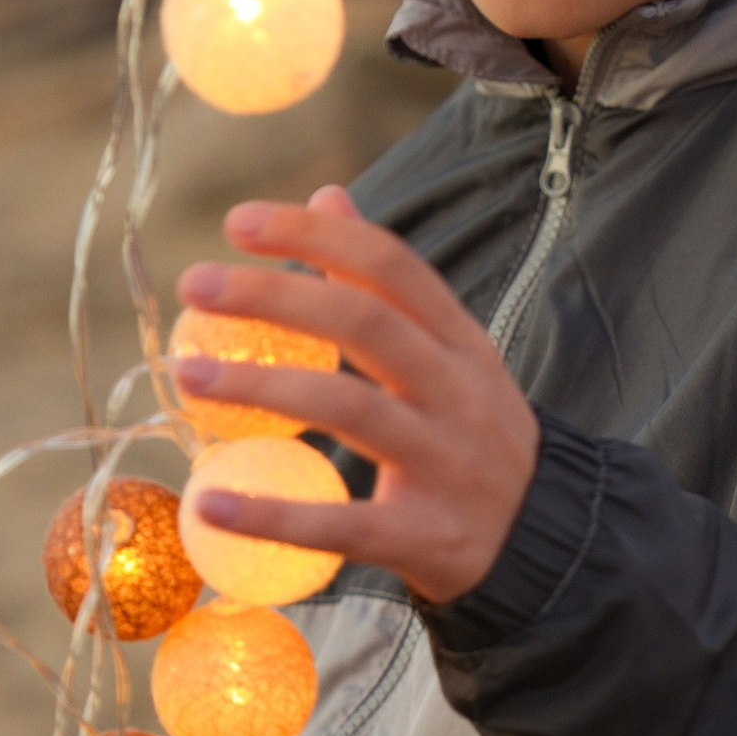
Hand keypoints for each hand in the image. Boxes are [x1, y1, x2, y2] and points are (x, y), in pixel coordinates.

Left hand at [172, 186, 539, 605]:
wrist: (546, 539)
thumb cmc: (474, 434)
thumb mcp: (451, 351)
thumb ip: (387, 282)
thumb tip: (328, 196)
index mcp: (459, 342)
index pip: (390, 267)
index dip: (314, 238)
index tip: (236, 222)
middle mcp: (455, 393)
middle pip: (365, 326)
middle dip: (276, 296)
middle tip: (196, 285)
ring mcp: (443, 463)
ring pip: (352, 411)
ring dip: (262, 388)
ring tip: (189, 374)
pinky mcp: (421, 535)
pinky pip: (341, 523)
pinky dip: (273, 514)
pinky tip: (212, 503)